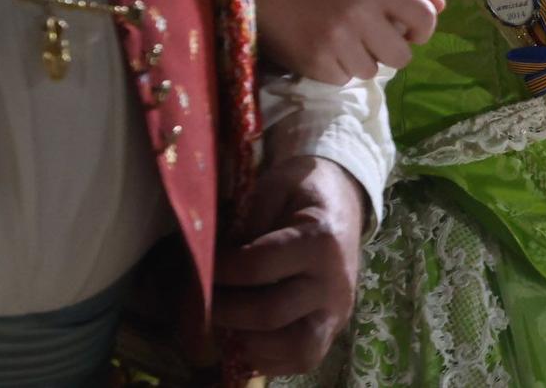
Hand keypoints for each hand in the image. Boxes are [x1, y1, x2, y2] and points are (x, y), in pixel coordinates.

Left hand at [214, 155, 367, 375]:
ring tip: (225, 324)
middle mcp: (334, 282)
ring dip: (248, 343)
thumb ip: (246, 221)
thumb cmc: (303, 192)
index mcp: (321, 240)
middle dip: (224, 311)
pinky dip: (270, 358)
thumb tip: (210, 260)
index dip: (220, 270)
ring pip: (294, 348)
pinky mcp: (335, 328)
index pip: (257, 267)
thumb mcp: (274, 187)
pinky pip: (304, 359)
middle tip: (200, 300)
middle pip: (269, 314)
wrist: (345, 200)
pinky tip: (246, 338)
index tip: (200, 266)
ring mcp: (338, 310)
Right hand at [257, 0, 443, 82]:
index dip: (421, 31)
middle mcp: (358, 12)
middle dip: (390, 53)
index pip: (424, 18)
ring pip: (373, 72)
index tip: (408, 31)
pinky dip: (338, 70)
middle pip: (402, 57)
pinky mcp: (318, 64)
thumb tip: (441, 6)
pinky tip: (324, 51)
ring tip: (341, 42)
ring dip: (361, 62)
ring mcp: (337, 40)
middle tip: (370, 40)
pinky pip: (345, 80)